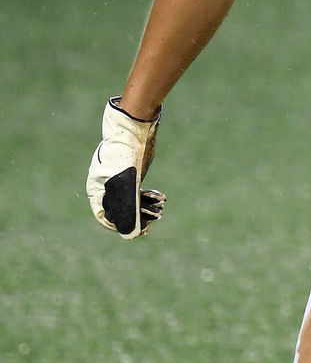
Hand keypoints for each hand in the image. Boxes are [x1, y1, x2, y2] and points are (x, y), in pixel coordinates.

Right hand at [86, 98, 165, 238]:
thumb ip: (127, 208)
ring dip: (145, 208)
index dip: (119, 226)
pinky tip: (161, 198)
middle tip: (150, 226)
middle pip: (118, 208)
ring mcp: (119, 178)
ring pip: (130, 200)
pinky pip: (138, 191)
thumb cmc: (125, 154)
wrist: (135, 128)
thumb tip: (130, 234)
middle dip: (135, 218)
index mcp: (97, 187)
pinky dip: (148, 197)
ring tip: (160, 213)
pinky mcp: (132, 172)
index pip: (103, 215)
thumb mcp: (126, 184)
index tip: (136, 231)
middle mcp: (106, 184)